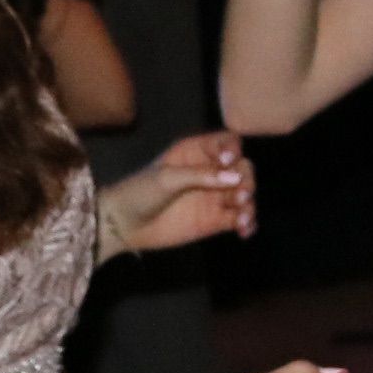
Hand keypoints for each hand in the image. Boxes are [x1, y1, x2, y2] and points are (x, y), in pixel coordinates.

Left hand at [99, 131, 254, 257]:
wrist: (123, 225)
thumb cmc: (139, 192)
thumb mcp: (167, 178)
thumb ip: (201, 175)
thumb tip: (235, 177)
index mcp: (197, 152)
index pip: (227, 142)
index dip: (233, 149)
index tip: (227, 161)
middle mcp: (210, 172)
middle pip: (242, 168)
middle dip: (245, 180)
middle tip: (238, 195)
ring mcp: (214, 196)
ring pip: (245, 193)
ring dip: (248, 203)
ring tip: (240, 216)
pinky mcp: (216, 220)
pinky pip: (240, 218)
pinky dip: (247, 222)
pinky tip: (244, 230)